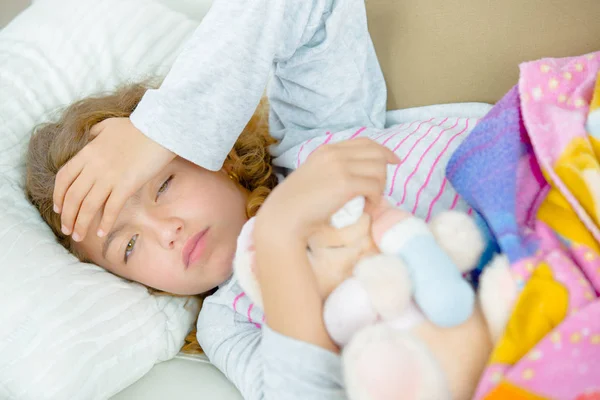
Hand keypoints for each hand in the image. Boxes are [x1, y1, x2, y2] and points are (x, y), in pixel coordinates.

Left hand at [53, 117, 174, 240]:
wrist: (159, 129)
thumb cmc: (137, 127)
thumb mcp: (108, 125)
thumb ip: (95, 133)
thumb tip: (89, 137)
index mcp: (87, 153)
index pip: (64, 178)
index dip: (58, 196)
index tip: (58, 208)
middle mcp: (94, 167)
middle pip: (73, 197)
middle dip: (67, 217)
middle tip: (67, 229)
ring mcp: (109, 177)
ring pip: (88, 206)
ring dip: (81, 224)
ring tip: (78, 237)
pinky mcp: (126, 185)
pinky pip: (111, 208)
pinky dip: (105, 222)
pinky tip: (102, 233)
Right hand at [255, 138, 398, 241]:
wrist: (284, 216)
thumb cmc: (296, 204)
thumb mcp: (315, 176)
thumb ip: (333, 170)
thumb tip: (359, 176)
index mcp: (327, 150)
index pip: (365, 142)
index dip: (384, 151)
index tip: (394, 161)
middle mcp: (335, 153)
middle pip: (377, 154)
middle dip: (384, 173)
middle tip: (376, 192)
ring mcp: (340, 166)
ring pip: (379, 170)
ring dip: (380, 188)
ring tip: (369, 202)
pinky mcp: (345, 183)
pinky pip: (375, 187)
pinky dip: (375, 200)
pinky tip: (367, 208)